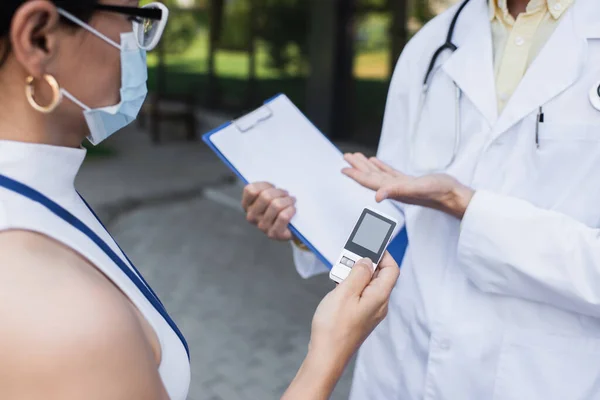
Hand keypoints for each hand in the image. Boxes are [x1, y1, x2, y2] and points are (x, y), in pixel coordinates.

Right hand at [242, 182, 295, 239]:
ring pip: (276, 205)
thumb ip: (267, 187)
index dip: (265, 185)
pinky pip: (283, 216)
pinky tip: (293, 210)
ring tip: (291, 201)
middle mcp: (251, 217)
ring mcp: (262, 226)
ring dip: (288, 201)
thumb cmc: (280, 207)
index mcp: (247, 205)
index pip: (251, 190)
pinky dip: (291, 210)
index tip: (273, 187)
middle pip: (265, 196)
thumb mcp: (271, 195)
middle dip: (280, 192)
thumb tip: (275, 174)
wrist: (291, 227)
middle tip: (287, 194)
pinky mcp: (273, 234)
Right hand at [309, 254, 399, 366]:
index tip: (370, 243)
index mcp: (379, 297)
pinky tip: (338, 287)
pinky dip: (351, 286)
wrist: (326, 356)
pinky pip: (361, 295)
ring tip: (339, 274)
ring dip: (354, 275)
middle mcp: (379, 304)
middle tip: (347, 258)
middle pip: (379, 276)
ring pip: (368, 285)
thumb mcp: (345, 292)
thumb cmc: (333, 328)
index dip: (383, 254)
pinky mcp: (360, 316)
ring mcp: (370, 311)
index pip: (392, 269)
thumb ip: (358, 273)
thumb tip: (367, 260)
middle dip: (364, 263)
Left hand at [342, 153, 473, 218]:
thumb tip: (377, 196)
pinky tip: (376, 161)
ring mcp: (402, 185)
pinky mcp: (410, 182)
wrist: (455, 196)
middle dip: (358, 167)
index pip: (369, 181)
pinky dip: (381, 166)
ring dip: (367, 166)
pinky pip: (390, 173)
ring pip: (379, 174)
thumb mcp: (417, 188)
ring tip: (357, 156)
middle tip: (346, 156)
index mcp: (393, 189)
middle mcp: (395, 188)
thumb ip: (396, 190)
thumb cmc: (439, 192)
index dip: (355, 175)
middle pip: (371, 176)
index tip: (343, 168)